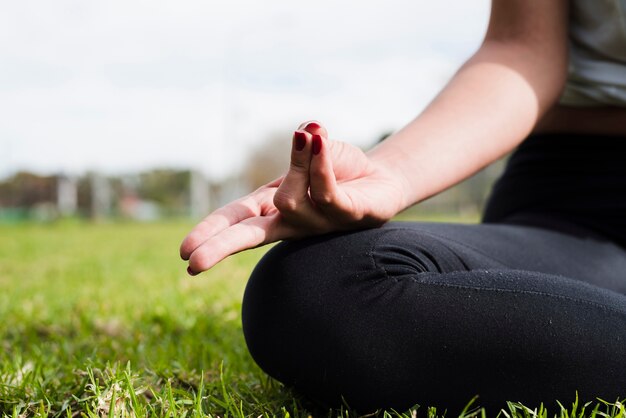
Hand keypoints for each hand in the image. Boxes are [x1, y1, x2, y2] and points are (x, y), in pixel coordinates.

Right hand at [179, 121, 406, 273]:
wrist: (380, 179)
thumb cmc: (337, 168)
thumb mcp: (312, 152)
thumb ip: (304, 148)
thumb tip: (307, 132)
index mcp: (270, 207)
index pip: (234, 221)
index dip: (211, 233)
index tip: (185, 253)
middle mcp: (289, 220)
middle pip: (250, 237)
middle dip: (221, 247)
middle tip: (193, 263)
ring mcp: (315, 224)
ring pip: (290, 199)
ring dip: (297, 162)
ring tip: (310, 136)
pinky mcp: (344, 218)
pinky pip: (325, 192)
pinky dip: (317, 162)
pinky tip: (316, 139)